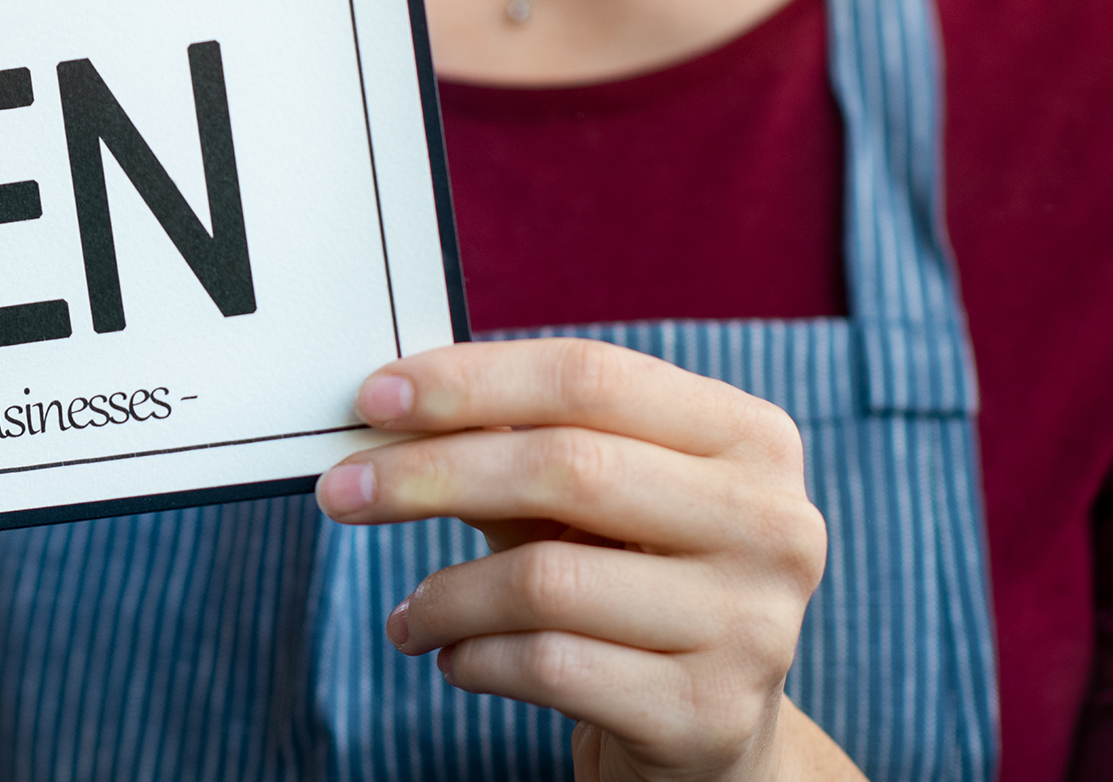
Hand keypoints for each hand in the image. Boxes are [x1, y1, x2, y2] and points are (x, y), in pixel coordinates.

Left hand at [314, 339, 858, 781]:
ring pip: (547, 580)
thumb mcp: (587, 503)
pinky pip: (550, 667)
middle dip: (430, 474)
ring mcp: (753, 625)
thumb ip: (512, 444)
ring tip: (412, 612)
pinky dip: (474, 658)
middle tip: (340, 492)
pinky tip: (454, 658)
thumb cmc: (628, 583)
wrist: (708, 735)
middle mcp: (773, 523)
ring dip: (445, 593)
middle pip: (568, 467)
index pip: (589, 377)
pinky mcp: (709, 714)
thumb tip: (387, 405)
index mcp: (749, 437)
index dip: (471, 381)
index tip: (373, 399)